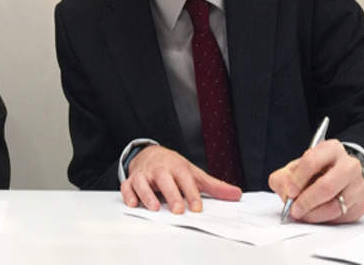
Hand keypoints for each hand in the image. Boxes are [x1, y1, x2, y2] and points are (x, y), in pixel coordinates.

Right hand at [121, 145, 241, 212]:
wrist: (150, 154)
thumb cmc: (173, 167)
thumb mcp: (193, 173)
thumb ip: (214, 186)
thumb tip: (236, 194)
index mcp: (176, 166)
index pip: (185, 178)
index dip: (191, 193)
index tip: (197, 207)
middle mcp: (159, 169)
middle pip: (164, 179)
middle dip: (171, 194)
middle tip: (178, 209)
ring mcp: (144, 174)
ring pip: (142, 182)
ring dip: (147, 195)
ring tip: (155, 208)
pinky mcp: (131, 180)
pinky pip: (127, 186)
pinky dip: (128, 194)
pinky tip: (133, 204)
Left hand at [268, 139, 363, 223]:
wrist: (334, 177)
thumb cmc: (312, 172)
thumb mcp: (293, 170)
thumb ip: (283, 179)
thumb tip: (287, 193)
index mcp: (331, 149)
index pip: (312, 162)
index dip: (298, 180)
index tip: (290, 193)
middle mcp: (349, 165)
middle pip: (327, 186)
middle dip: (307, 201)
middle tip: (295, 209)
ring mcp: (358, 185)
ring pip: (336, 205)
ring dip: (314, 214)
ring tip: (303, 214)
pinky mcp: (361, 204)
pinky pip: (342, 217)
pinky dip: (325, 219)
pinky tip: (316, 214)